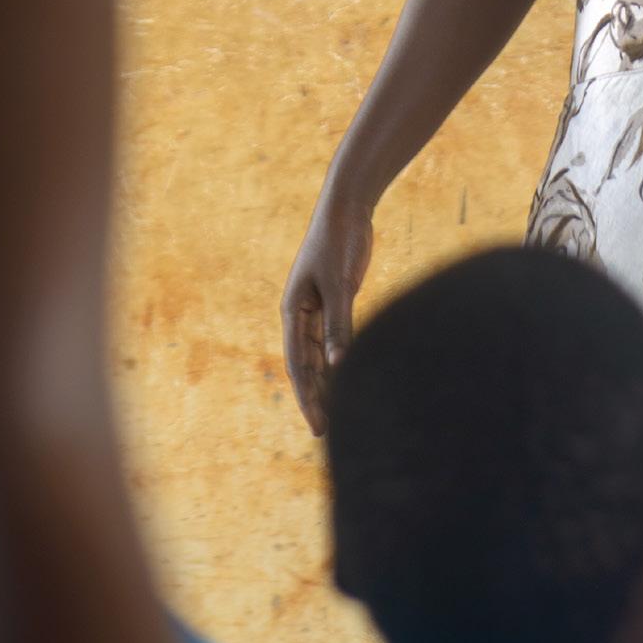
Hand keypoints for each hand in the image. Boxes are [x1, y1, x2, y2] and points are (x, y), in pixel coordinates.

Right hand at [281, 187, 374, 435]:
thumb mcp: (340, 284)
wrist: (347, 209)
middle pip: (306, 366)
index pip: (298, 365)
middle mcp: (300, 315)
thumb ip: (339, 323)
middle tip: (327, 433)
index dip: (307, 398)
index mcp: (293, 311)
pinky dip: (339, 360)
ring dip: (326, 384)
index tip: (318, 426)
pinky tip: (349, 378)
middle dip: (315, 398)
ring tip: (338, 414)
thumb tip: (338, 364)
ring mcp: (316, 309)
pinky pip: (333, 340)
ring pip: (319, 356)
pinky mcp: (334, 302)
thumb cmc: (338, 242)